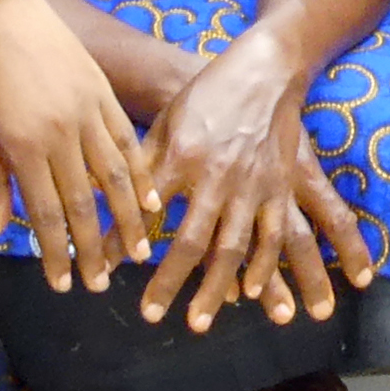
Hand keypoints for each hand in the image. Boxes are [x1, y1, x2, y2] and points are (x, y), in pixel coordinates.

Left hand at [0, 0, 157, 291]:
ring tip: (138, 252)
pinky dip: (141, 172)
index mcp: (24, 145)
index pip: (46, 213)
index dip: (57, 253)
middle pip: (86, 202)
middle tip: (103, 285)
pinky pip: (127, 140)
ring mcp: (88, 110)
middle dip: (95, 248)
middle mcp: (62, 132)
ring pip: (117, 175)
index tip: (64, 284)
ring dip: (128, 219)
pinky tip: (151, 198)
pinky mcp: (102, 92)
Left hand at [140, 39, 374, 334]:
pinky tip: (254, 295)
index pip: (148, 210)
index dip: (126, 243)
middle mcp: (219, 176)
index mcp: (184, 156)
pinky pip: (276, 235)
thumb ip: (144, 164)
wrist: (267, 68)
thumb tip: (112, 201)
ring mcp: (255, 184)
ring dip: (218, 290)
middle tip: (154, 317)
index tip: (106, 274)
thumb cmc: (208, 94)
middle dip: (172, 283)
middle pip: (193, 242)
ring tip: (200, 322)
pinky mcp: (283, 187)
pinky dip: (266, 268)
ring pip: (236, 249)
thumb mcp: (168, 121)